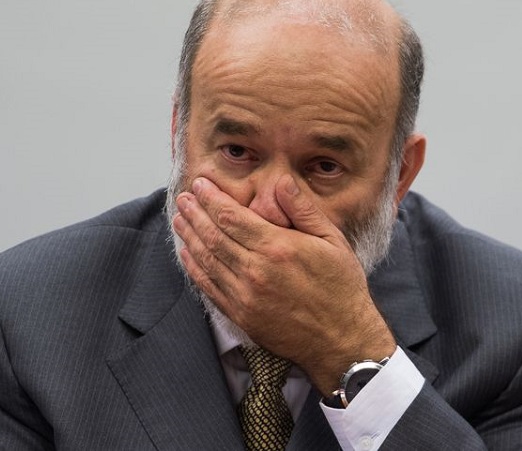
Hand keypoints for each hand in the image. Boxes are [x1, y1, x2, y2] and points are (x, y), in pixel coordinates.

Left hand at [172, 175, 396, 394]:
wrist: (341, 339)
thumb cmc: (340, 287)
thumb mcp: (332, 241)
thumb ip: (303, 210)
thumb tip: (280, 181)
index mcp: (278, 247)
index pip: (231, 216)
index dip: (211, 198)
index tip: (201, 183)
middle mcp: (256, 271)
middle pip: (213, 235)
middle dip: (195, 213)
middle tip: (184, 198)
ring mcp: (245, 295)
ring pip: (207, 260)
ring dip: (189, 237)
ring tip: (180, 220)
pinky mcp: (241, 315)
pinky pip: (209, 287)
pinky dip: (194, 268)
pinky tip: (187, 254)